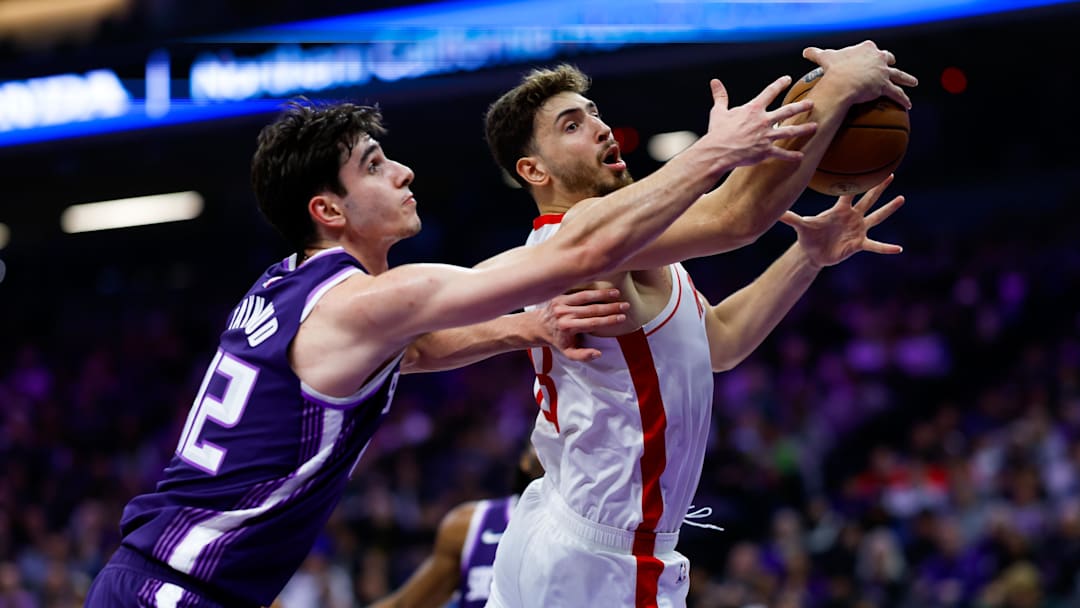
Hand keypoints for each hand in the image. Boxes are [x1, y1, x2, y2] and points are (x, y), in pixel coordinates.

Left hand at [538, 288, 627, 360]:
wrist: (538, 326)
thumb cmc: (557, 340)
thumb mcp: (568, 353)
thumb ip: (583, 355)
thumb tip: (598, 354)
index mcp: (568, 327)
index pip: (593, 323)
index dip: (609, 320)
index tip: (622, 318)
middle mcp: (564, 314)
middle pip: (592, 309)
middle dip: (611, 307)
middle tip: (625, 305)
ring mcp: (561, 302)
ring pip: (586, 296)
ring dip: (603, 294)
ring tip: (617, 293)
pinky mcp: (559, 294)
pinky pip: (577, 289)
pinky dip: (591, 288)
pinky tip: (603, 285)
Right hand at [701, 76, 818, 167]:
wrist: (718, 151)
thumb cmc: (718, 132)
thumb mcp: (719, 111)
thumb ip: (720, 96)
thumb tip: (714, 82)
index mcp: (753, 109)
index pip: (770, 92)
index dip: (779, 84)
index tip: (787, 79)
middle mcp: (764, 120)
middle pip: (787, 111)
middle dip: (801, 106)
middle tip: (811, 103)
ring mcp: (767, 136)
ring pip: (790, 131)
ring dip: (804, 129)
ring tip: (815, 126)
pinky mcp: (766, 151)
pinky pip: (782, 153)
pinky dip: (791, 156)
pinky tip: (800, 156)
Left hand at [780, 174, 903, 267]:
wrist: (813, 253)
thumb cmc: (808, 236)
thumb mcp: (801, 225)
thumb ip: (790, 217)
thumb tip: (775, 210)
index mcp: (839, 209)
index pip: (848, 191)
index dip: (855, 180)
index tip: (864, 166)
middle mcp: (852, 216)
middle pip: (868, 198)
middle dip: (878, 187)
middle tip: (890, 173)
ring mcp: (858, 229)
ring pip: (877, 217)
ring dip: (889, 209)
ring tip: (901, 199)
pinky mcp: (859, 244)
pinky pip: (875, 245)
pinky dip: (886, 248)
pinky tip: (899, 249)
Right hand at [804, 40, 918, 108]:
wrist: (841, 81)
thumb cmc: (833, 69)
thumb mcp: (824, 58)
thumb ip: (816, 54)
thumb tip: (805, 52)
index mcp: (866, 48)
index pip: (871, 48)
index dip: (872, 53)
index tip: (872, 55)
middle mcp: (878, 58)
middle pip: (887, 59)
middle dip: (890, 62)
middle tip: (892, 64)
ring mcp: (883, 72)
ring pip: (899, 75)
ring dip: (907, 79)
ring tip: (913, 82)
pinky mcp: (884, 86)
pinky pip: (897, 94)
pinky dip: (903, 99)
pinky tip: (909, 105)